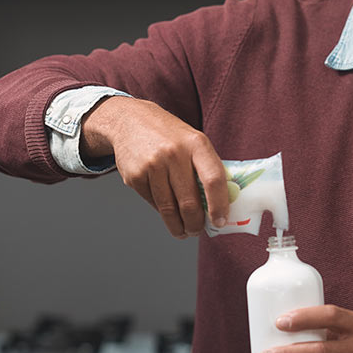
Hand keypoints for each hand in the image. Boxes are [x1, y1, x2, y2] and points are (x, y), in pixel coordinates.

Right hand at [80, 96, 228, 238]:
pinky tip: (166, 209)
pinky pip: (153, 203)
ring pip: (169, 209)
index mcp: (196, 144)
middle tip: (198, 230)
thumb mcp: (193, 141)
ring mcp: (152, 165)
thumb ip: (207, 168)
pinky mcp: (134, 176)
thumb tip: (222, 203)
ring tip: (184, 230)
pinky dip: (161, 211)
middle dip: (196, 224)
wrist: (130, 121)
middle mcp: (174, 154)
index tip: (220, 221)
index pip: (213, 179)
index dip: (219, 205)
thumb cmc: (169, 136)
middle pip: (189, 202)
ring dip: (178, 226)